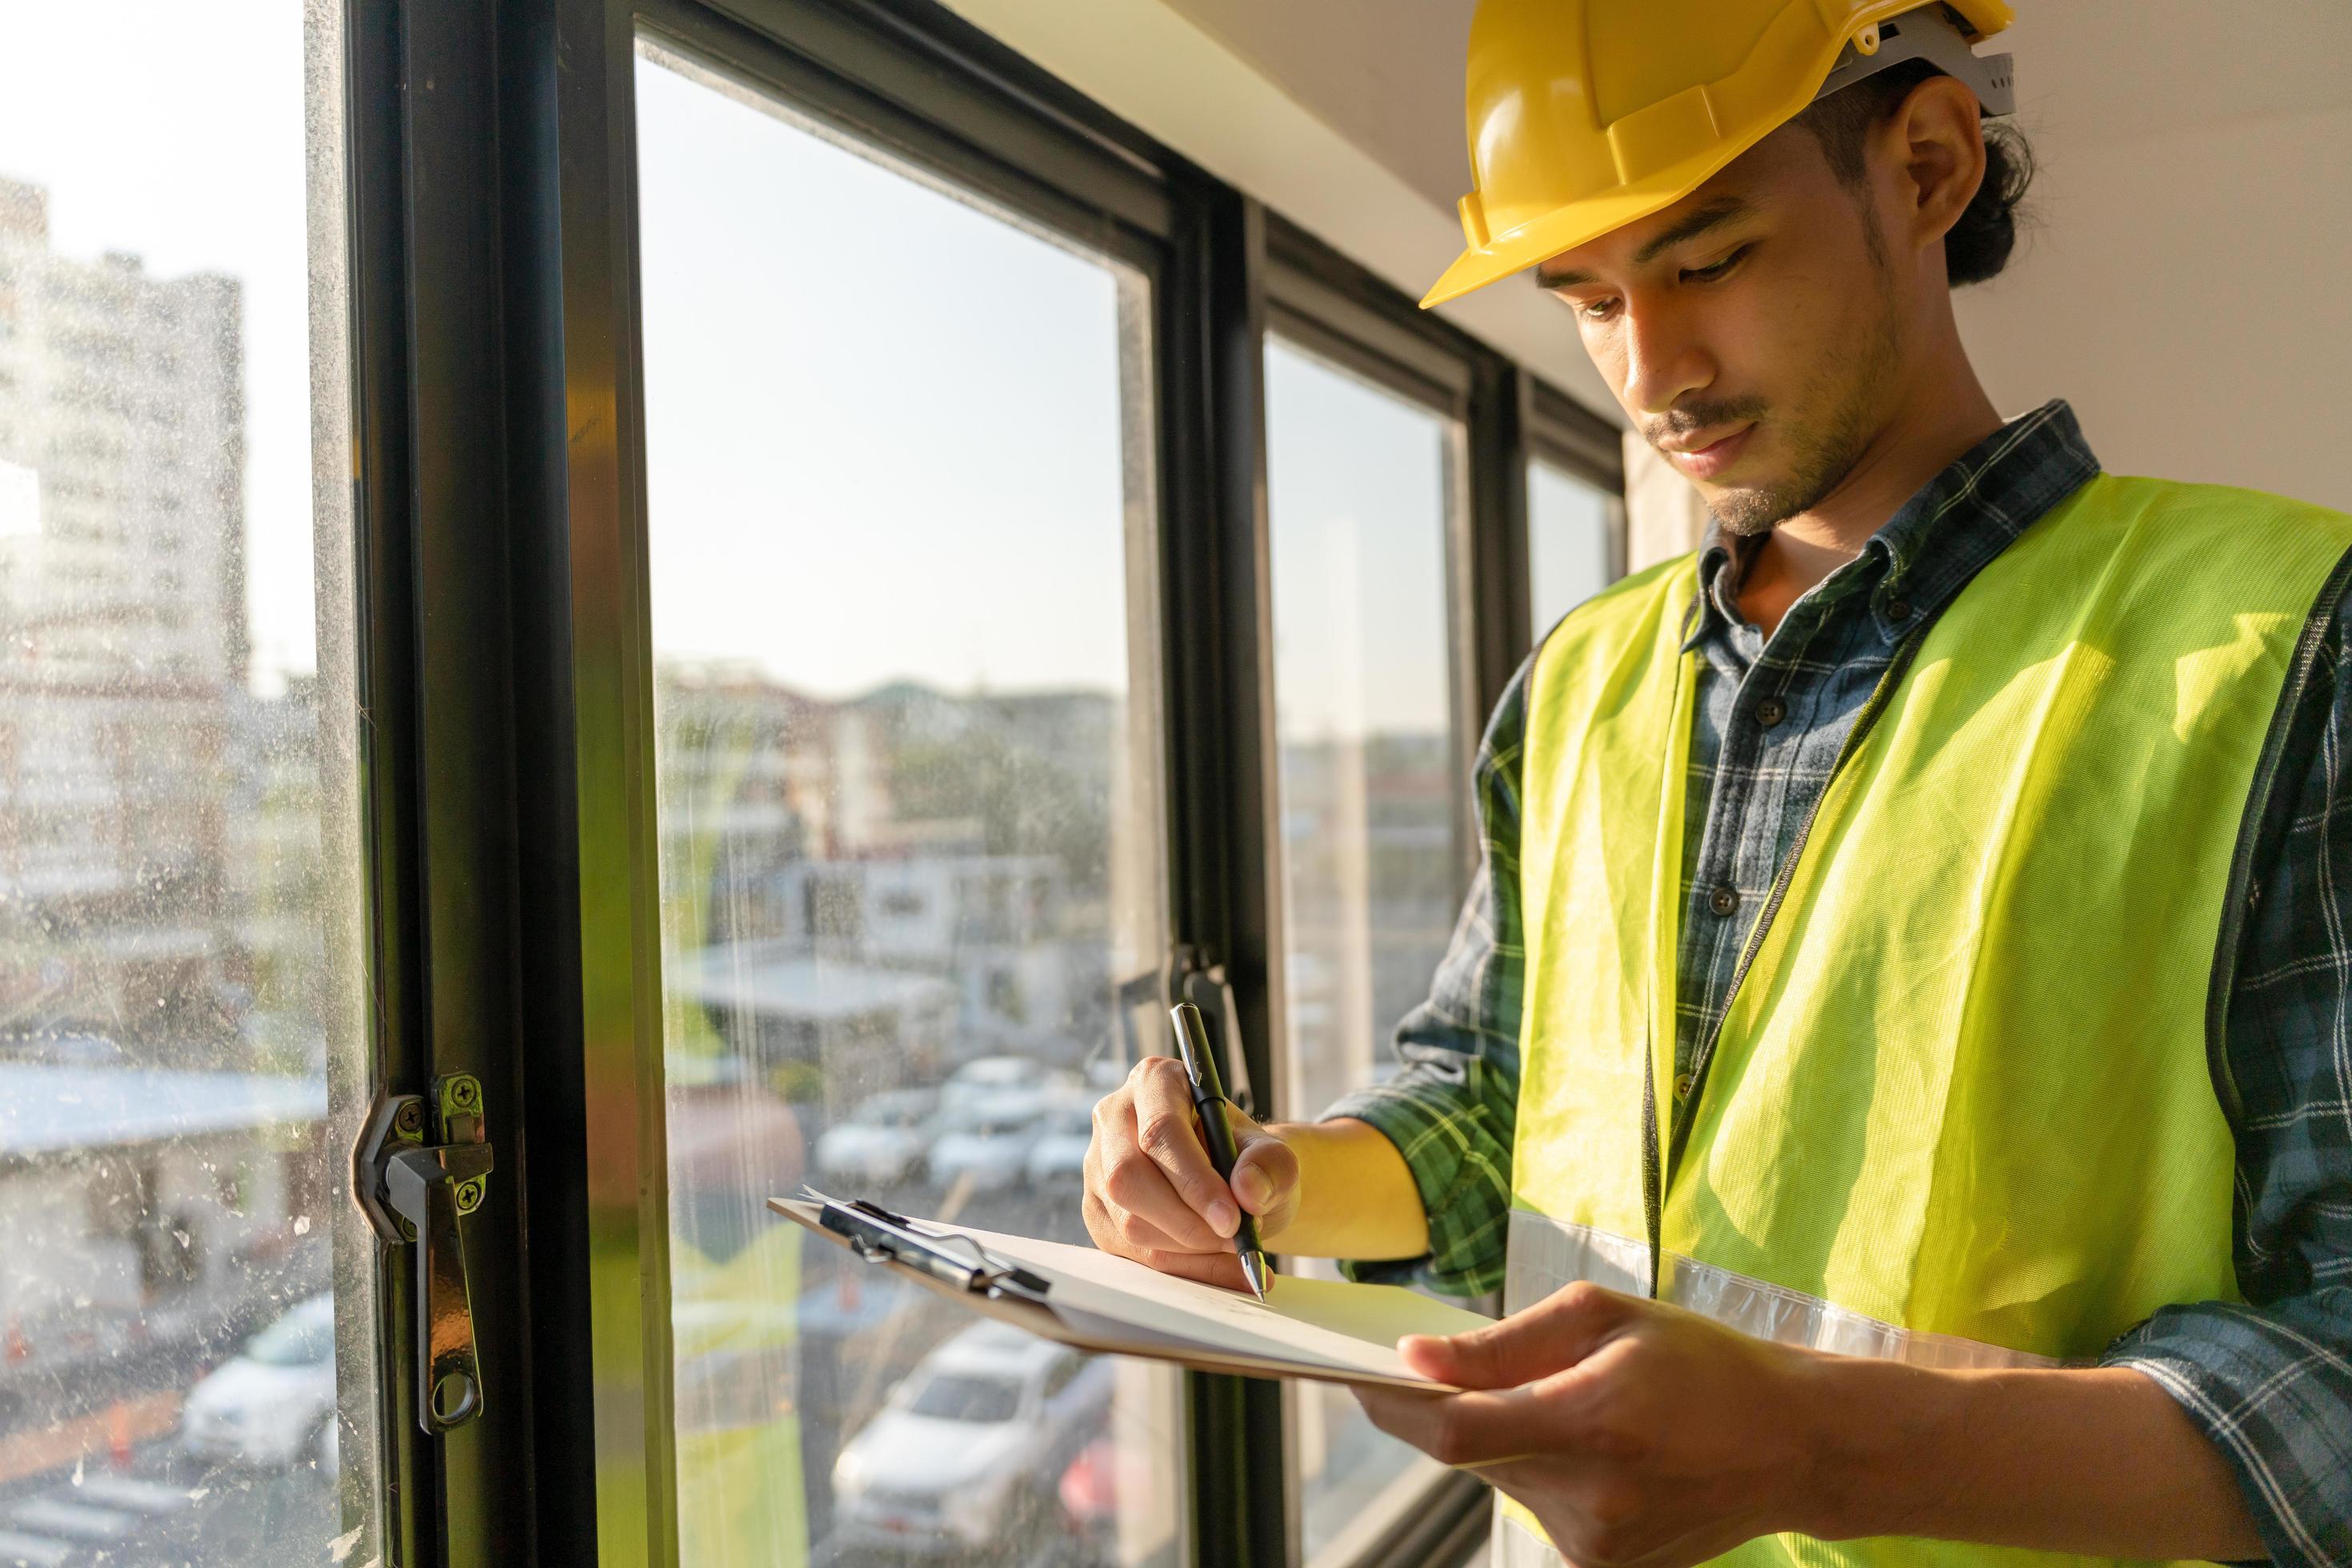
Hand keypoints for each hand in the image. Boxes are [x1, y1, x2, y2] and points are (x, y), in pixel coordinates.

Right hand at [1082, 1056, 1298, 1288]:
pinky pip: (1132, 1255)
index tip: (1232, 1219)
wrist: (1236, 1184)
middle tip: (1235, 1240)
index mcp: (1154, 1082)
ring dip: (1188, 1248)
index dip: (1194, 1180)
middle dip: (1187, 1221)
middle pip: (1128, 1177)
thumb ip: (1270, 1165)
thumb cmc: (1247, 1159)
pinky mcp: (1100, 1213)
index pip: (1160, 1132)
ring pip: (1128, 1222)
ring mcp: (1098, 1168)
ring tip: (1234, 1248)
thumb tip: (1246, 1191)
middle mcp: (1114, 1119)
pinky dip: (1181, 1269)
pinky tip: (1216, 1265)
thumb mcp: (1273, 1154)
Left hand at [1355, 1283, 1822, 1566]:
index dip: (1392, 1404)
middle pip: (1469, 1456)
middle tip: (1442, 1364)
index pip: (1453, 1431)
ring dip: (1501, 1438)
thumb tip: (1418, 1359)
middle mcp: (1589, 1498)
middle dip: (1445, 1408)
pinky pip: (1535, 1506)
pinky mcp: (1603, 1567)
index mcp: (1592, 1424)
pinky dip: (1537, 1467)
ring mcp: (1595, 1544)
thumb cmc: (1701, 1362)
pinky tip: (1591, 1443)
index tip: (1355, 1370)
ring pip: (1500, 1479)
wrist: (1793, 1445)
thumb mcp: (1605, 1318)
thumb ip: (1504, 1342)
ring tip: (1561, 1400)